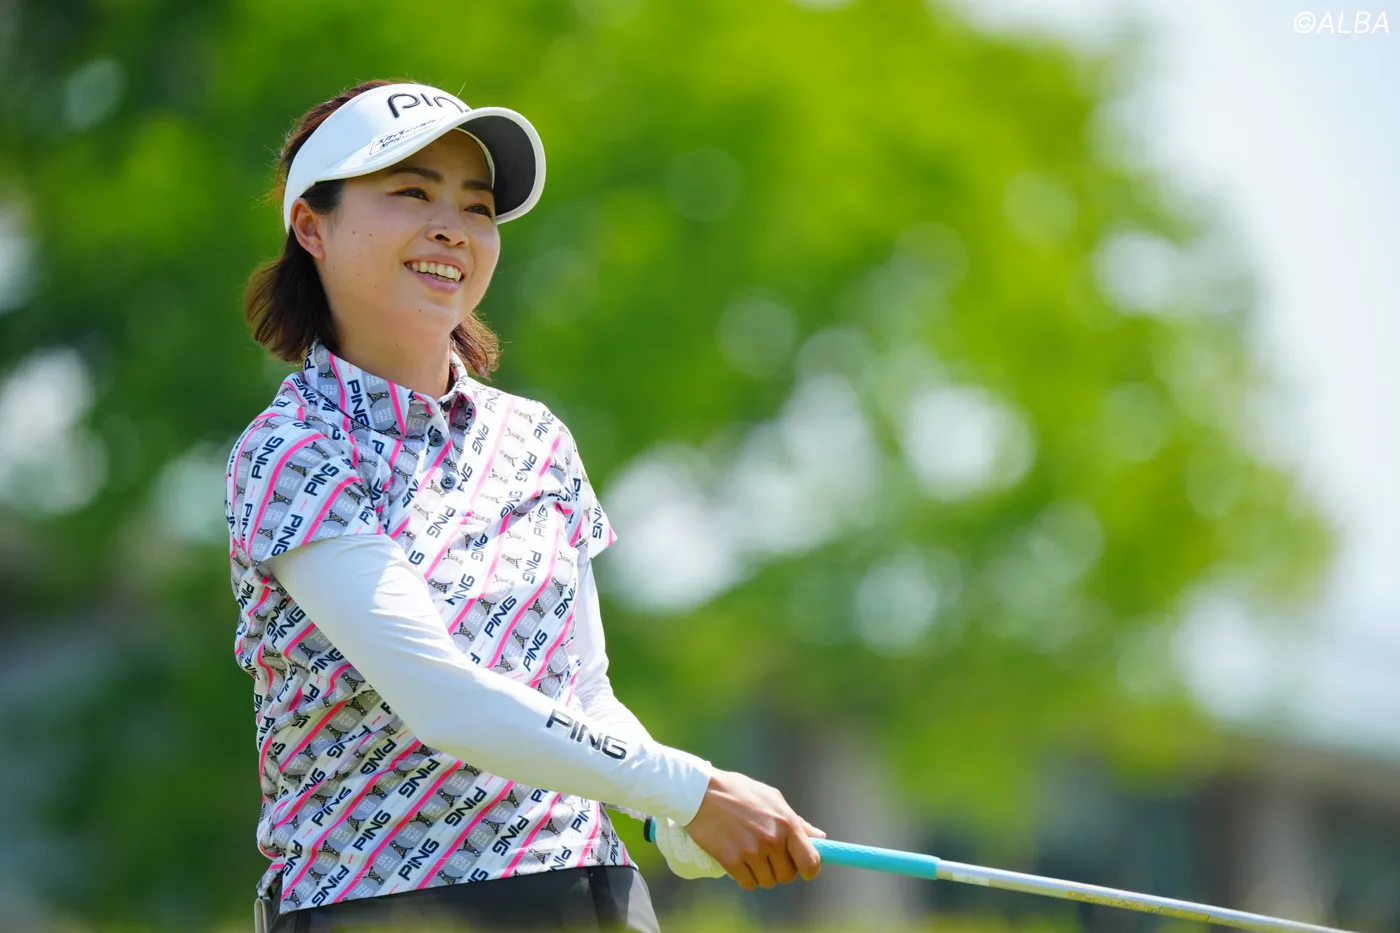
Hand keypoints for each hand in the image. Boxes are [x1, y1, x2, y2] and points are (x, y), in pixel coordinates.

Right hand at [682, 768, 825, 889]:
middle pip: (787, 875)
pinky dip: (745, 877)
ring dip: (761, 873)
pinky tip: (739, 861)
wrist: (700, 792)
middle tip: (767, 854)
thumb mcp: (772, 798)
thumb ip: (797, 821)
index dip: (808, 869)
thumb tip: (820, 837)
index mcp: (786, 823)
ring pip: (767, 881)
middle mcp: (772, 839)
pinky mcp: (731, 860)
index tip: (801, 868)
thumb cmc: (739, 792)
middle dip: (779, 868)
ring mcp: (751, 851)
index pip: (810, 862)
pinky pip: (748, 883)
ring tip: (750, 854)